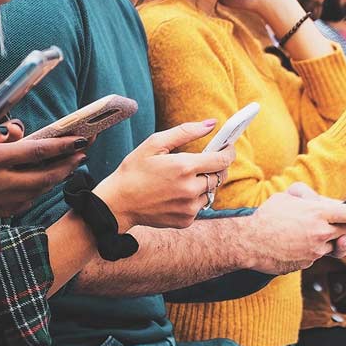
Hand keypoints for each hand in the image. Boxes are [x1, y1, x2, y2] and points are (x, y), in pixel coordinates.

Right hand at [0, 121, 87, 222]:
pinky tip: (43, 183)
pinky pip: (22, 204)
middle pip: (45, 175)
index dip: (62, 145)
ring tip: (70, 165)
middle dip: (68, 162)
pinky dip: (37, 192)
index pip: (36, 151)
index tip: (80, 138)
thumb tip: (16, 130)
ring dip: (57, 178)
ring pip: (37, 192)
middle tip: (84, 150)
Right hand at [93, 121, 235, 230]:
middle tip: (202, 161)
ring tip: (181, 180)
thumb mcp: (154, 144)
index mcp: (184, 167)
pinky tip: (174, 194)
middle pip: (219, 176)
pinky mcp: (186, 221)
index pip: (222, 159)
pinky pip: (199, 206)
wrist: (118, 204)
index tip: (227, 147)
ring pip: (210, 192)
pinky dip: (192, 199)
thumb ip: (185, 131)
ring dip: (202, 184)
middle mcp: (190, 190)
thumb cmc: (134, 170)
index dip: (228, 151)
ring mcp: (189, 208)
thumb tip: (211, 124)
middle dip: (215, 167)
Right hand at [244, 183, 345, 273]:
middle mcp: (322, 233)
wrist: (249, 242)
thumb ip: (308, 196)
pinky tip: (294, 244)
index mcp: (319, 213)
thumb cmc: (267, 217)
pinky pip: (316, 256)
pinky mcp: (308, 263)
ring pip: (333, 246)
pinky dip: (310, 250)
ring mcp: (316, 250)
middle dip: (343, 227)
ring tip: (308, 232)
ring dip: (326, 240)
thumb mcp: (288, 196)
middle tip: (332, 222)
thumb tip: (319, 200)